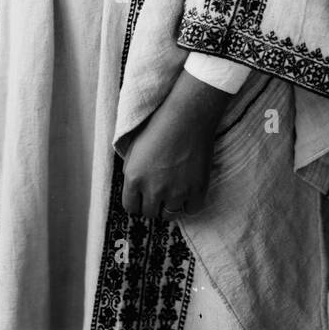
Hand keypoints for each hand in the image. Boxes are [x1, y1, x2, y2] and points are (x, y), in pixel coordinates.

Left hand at [121, 70, 231, 220]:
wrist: (188, 115)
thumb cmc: (159, 125)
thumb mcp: (134, 147)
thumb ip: (132, 172)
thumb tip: (135, 188)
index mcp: (133, 178)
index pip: (131, 208)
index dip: (137, 202)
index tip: (143, 196)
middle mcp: (153, 189)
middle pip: (150, 213)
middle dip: (153, 204)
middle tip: (160, 191)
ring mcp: (177, 192)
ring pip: (170, 215)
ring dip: (171, 205)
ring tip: (175, 191)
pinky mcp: (197, 190)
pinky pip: (191, 210)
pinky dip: (190, 203)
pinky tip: (189, 191)